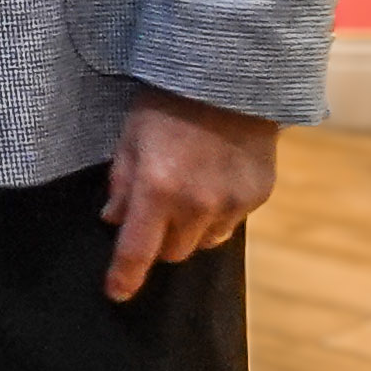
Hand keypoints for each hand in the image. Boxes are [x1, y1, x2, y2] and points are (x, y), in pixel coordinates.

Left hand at [100, 87, 278, 301]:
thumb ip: (121, 182)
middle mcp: (198, 204)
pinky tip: (213, 180)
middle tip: (154, 213)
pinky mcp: (257, 197)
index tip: (116, 293)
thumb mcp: (131, 135)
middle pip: (174, 252)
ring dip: (190, 230)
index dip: (124, 277)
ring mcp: (232, 203)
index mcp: (158, 188)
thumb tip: (113, 220)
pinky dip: (217, 212)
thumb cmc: (170, 100)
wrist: (231, 76)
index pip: (137, 250)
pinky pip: (231, 222)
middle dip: (159, 241)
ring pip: (205, 242)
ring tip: (187, 192)